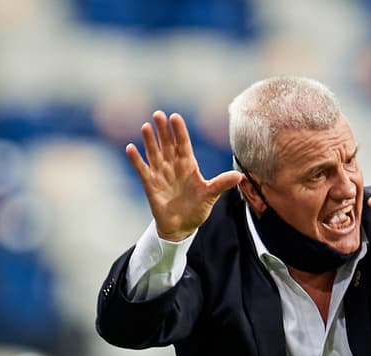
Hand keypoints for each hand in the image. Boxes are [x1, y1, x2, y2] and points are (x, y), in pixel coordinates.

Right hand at [126, 111, 243, 241]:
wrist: (182, 227)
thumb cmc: (197, 208)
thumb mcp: (210, 195)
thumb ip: (221, 184)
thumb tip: (239, 176)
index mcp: (188, 165)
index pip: (183, 144)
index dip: (179, 131)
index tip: (175, 117)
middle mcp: (173, 166)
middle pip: (167, 144)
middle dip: (163, 130)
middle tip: (159, 114)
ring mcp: (161, 174)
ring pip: (154, 153)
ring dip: (150, 141)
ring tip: (146, 127)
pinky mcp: (150, 185)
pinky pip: (142, 170)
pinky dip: (136, 160)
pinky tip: (131, 148)